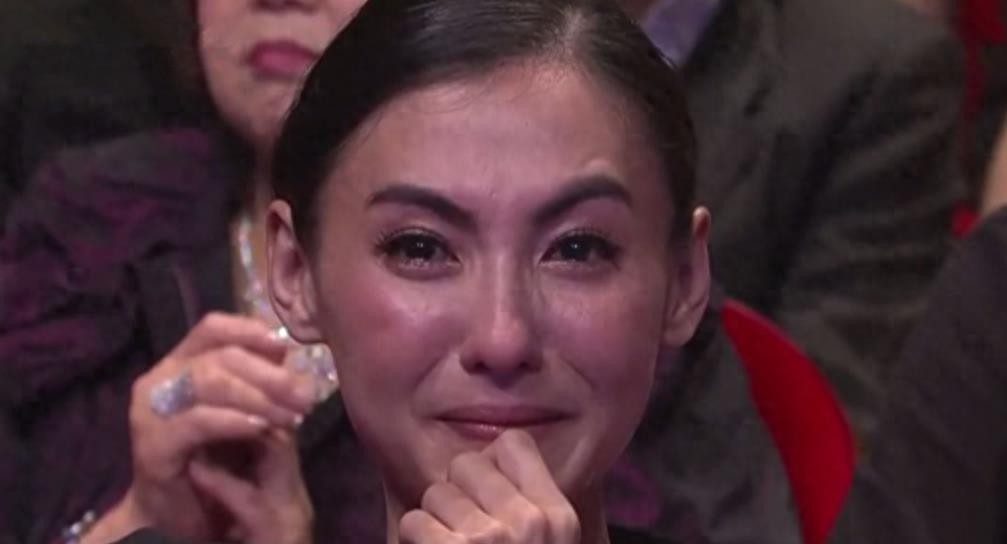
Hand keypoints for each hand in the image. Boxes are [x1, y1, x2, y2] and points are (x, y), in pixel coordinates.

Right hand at [84, 313, 318, 543]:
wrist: (178, 515)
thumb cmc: (214, 459)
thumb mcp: (245, 413)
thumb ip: (260, 382)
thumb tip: (287, 351)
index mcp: (181, 363)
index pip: (214, 328)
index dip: (251, 331)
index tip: (285, 347)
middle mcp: (161, 378)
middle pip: (219, 355)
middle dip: (269, 374)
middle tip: (304, 395)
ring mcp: (151, 409)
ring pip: (208, 381)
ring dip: (258, 397)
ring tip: (290, 416)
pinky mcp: (152, 442)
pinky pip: (197, 421)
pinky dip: (233, 420)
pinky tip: (260, 428)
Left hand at [400, 430, 579, 543]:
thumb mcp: (551, 541)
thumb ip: (530, 504)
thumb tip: (491, 453)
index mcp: (559, 518)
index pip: (515, 443)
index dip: (491, 466)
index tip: (484, 498)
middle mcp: (530, 523)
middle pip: (468, 463)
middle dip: (458, 495)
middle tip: (465, 534)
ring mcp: (490, 539)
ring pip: (436, 493)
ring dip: (434, 524)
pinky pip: (413, 522)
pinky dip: (416, 542)